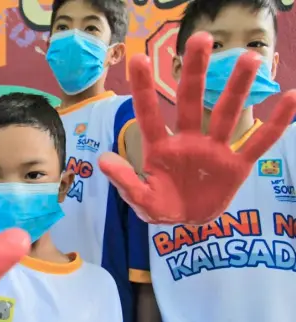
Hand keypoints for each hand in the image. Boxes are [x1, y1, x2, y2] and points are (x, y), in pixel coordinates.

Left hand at [99, 32, 295, 224]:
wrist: (189, 223)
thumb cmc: (161, 206)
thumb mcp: (141, 199)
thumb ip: (125, 182)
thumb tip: (103, 160)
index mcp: (160, 147)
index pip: (149, 114)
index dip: (144, 89)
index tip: (138, 59)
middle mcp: (187, 141)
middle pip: (190, 101)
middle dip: (194, 72)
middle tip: (200, 39)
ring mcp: (214, 151)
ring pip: (226, 114)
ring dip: (237, 87)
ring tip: (250, 57)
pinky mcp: (236, 166)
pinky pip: (257, 143)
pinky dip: (274, 124)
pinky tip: (291, 98)